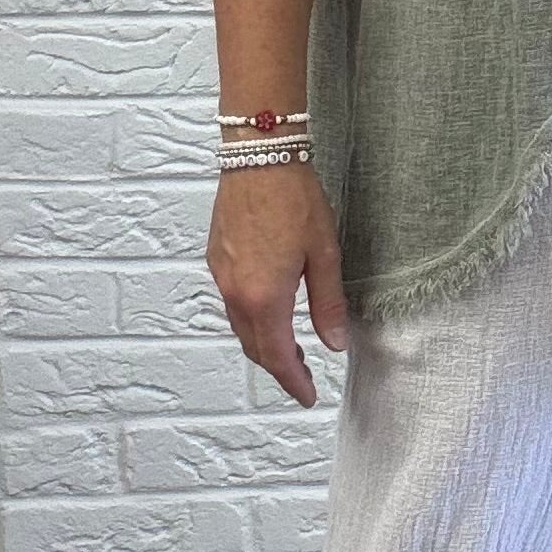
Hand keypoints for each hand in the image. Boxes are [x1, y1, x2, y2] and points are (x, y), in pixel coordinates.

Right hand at [207, 167, 351, 407]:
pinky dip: (250, 319)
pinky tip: (269, 312)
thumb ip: (327, 304)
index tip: (307, 396)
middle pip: (253, 347)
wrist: (259, 155)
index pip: (276, 356)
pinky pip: (231, 302)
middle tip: (302, 378)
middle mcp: (236, 292)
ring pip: (240, 326)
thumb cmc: (295, 199)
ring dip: (262, 344)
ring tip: (289, 350)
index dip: (292, 382)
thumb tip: (334, 343)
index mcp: (265, 297)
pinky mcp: (216, 258)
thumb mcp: (325, 254)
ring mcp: (221, 275)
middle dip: (277, 367)